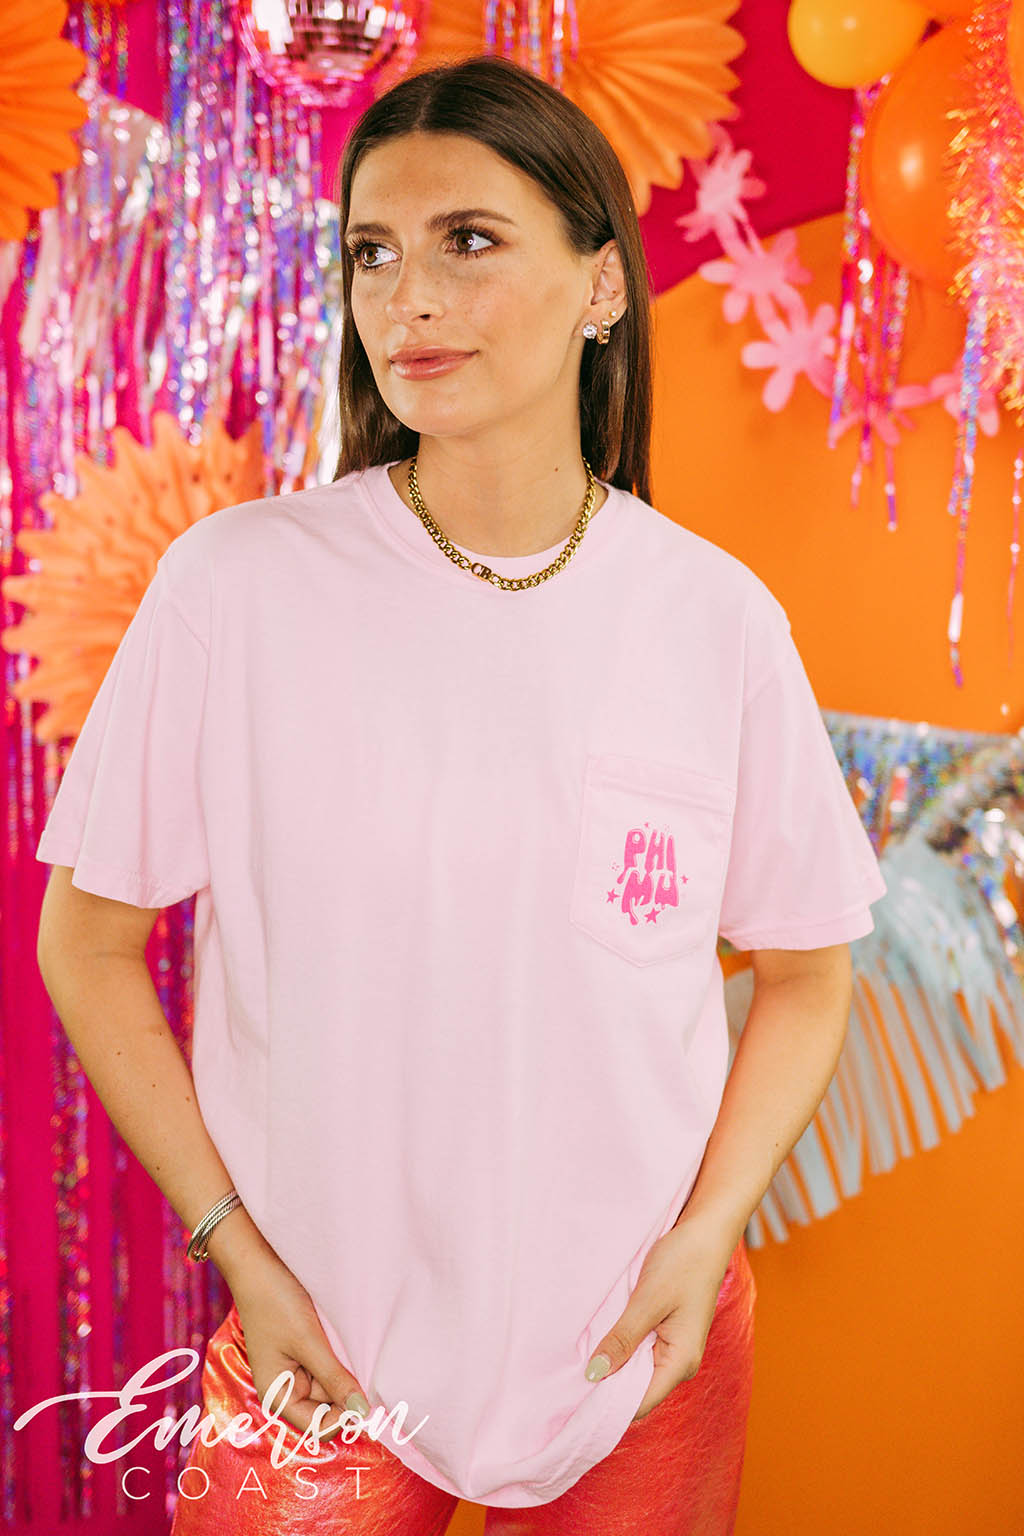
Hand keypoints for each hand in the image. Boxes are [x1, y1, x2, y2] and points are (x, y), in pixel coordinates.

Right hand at [223, 1242, 370, 1447]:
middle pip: (328, 1407)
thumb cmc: (276, 1303)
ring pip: (333, 1385)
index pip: (318, 1427)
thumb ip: (334, 1378)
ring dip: (346, 1371)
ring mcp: (297, 1369)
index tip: (368, 1395)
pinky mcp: (305, 1351)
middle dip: (347, 1390)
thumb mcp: (308, 1342)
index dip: (343, 1417)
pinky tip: (348, 1340)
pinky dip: (342, 1357)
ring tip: (351, 1346)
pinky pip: (330, 1365)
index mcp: (277, 1396)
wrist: (260, 1263)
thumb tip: (361, 1413)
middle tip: (364, 1363)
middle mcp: (286, 1388)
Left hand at [584, 1214, 738, 1421]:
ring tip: (577, 1361)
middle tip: (567, 1380)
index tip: (574, 1401)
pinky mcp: (666, 1334)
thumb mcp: (647, 1300)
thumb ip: (622, 1339)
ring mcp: (674, 1349)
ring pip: (636, 1371)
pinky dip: (619, 1349)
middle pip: (637, 1392)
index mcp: (680, 1362)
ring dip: (611, 1366)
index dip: (608, 1406)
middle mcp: (679, 1363)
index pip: (640, 1403)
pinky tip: (598, 1341)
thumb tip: (595, 1374)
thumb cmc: (683, 1263)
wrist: (705, 1234)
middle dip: (606, 1387)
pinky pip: (639, 1352)